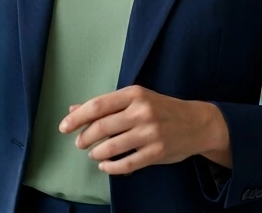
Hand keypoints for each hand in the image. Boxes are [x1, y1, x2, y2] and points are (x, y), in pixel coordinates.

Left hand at [58, 85, 231, 174]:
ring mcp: (150, 133)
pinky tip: (105, 166)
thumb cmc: (161, 109)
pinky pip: (126, 163)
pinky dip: (111, 167)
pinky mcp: (156, 152)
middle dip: (84, 138)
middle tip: (79, 143)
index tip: (64, 127)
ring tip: (93, 154)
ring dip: (96, 153)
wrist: (197, 123)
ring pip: (111, 146)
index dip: (77, 118)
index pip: (97, 105)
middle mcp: (141, 112)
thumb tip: (74, 109)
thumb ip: (106, 105)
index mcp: (134, 94)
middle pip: (101, 127)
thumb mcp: (135, 99)